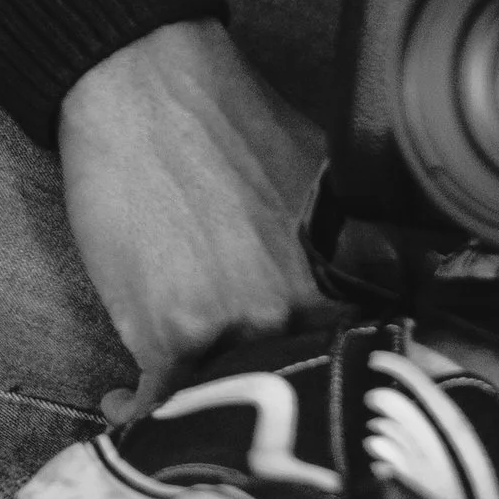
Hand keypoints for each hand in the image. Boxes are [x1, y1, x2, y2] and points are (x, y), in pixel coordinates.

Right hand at [58, 19, 330, 419]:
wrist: (146, 88)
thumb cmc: (227, 121)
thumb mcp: (322, 172)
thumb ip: (349, 235)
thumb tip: (379, 269)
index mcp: (338, 271)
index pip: (353, 355)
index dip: (329, 377)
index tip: (304, 387)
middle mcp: (296, 306)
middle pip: (286, 383)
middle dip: (257, 392)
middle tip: (229, 395)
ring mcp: (234, 326)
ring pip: (223, 396)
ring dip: (195, 402)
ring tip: (172, 398)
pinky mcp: (168, 335)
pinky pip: (157, 403)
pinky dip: (134, 410)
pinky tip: (118, 402)